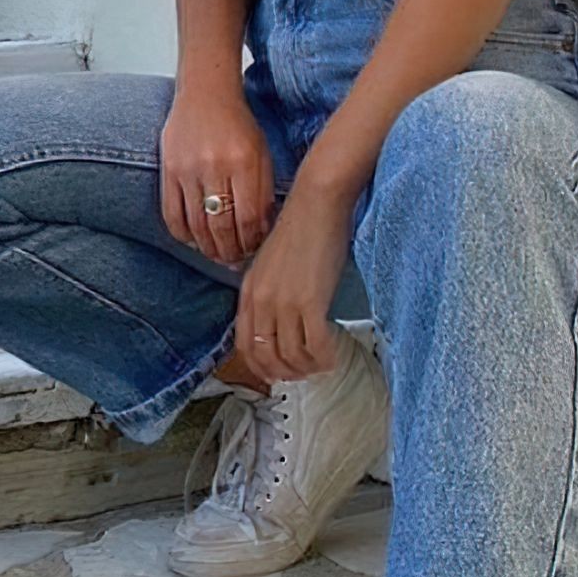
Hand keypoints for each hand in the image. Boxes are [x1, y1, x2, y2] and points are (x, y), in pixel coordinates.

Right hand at [159, 84, 276, 264]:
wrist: (205, 93)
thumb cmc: (238, 124)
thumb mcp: (262, 153)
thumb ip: (264, 191)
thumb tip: (262, 231)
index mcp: (244, 162)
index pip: (249, 218)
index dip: (252, 242)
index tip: (255, 250)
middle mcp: (215, 167)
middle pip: (222, 227)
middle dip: (231, 252)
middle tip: (236, 262)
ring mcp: (188, 170)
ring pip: (197, 226)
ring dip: (208, 249)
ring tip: (218, 257)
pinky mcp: (167, 171)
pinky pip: (172, 215)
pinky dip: (183, 236)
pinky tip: (195, 242)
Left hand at [235, 177, 357, 383]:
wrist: (317, 202)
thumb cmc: (302, 226)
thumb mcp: (271, 262)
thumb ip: (268, 289)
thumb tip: (279, 318)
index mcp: (249, 291)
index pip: (245, 345)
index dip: (261, 366)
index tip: (278, 373)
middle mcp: (261, 301)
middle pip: (266, 357)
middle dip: (286, 372)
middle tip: (304, 373)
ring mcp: (283, 303)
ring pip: (290, 356)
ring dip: (308, 367)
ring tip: (322, 364)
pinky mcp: (309, 301)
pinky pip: (314, 346)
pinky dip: (324, 358)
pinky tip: (333, 356)